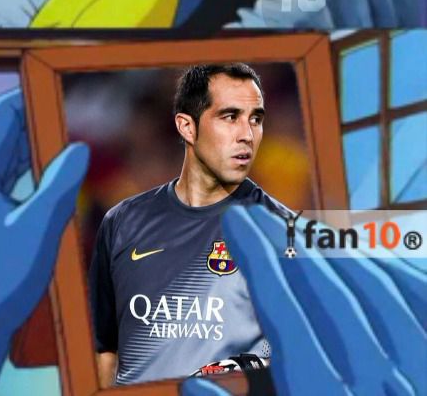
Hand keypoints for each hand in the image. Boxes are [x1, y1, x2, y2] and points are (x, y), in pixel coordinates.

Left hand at [0, 89, 88, 395]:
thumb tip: (77, 150)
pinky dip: (8, 167)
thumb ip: (60, 184)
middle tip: (53, 118)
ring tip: (48, 147)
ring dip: (16, 144)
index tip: (51, 92)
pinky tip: (30, 177)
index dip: (27, 99)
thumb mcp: (38, 229)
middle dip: (22, 120)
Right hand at [182, 205, 425, 395]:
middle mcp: (373, 378)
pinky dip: (391, 268)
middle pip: (324, 287)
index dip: (256, 255)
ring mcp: (417, 366)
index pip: (282, 304)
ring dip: (333, 252)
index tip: (238, 222)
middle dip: (284, 242)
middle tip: (260, 220)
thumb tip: (194, 383)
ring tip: (303, 236)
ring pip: (373, 283)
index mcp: (321, 395)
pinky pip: (418, 294)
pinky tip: (367, 258)